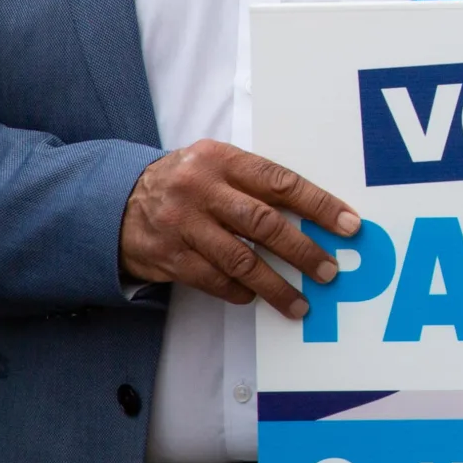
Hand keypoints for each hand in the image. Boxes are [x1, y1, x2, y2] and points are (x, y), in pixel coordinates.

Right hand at [119, 140, 360, 320]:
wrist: (113, 200)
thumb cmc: (185, 182)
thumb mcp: (215, 164)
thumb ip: (256, 182)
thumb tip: (315, 213)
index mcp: (221, 160)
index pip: (280, 182)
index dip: (318, 205)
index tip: (349, 225)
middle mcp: (201, 189)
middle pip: (264, 223)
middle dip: (303, 251)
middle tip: (330, 271)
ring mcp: (182, 224)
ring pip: (240, 259)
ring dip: (275, 285)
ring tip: (300, 302)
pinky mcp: (166, 255)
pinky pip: (212, 279)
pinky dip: (237, 290)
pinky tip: (253, 296)